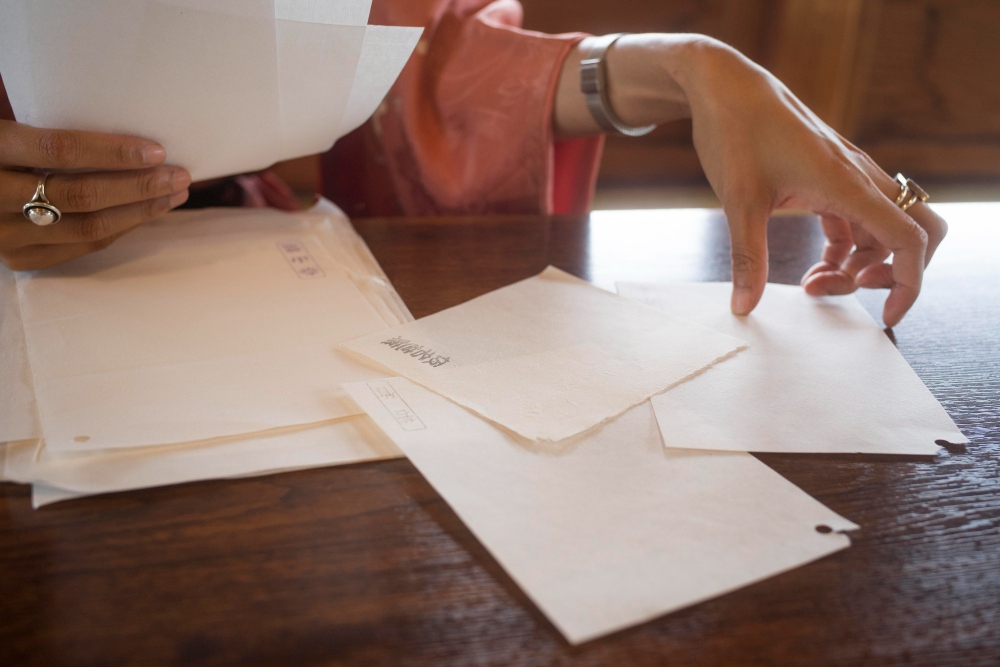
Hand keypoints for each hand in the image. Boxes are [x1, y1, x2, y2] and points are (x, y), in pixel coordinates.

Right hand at [0, 119, 190, 270]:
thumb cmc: (4, 151)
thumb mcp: (15, 131)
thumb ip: (53, 131)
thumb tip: (131, 131)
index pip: (60, 151)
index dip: (112, 153)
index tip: (157, 151)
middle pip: (82, 195)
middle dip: (140, 186)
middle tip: (179, 175)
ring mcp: (6, 234)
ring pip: (89, 227)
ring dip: (141, 211)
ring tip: (174, 194)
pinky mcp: (21, 258)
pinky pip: (84, 245)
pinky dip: (121, 228)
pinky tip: (146, 213)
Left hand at [554, 35, 947, 326]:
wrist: (726, 87)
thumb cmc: (736, 134)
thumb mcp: (738, 202)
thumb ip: (746, 257)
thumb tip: (743, 307)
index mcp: (847, 183)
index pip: (909, 238)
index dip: (910, 283)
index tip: (886, 317)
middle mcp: (858, 177)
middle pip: (913, 231)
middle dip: (892, 272)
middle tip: (843, 289)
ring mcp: (846, 175)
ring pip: (882, 228)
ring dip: (859, 264)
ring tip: (810, 284)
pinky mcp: (828, 175)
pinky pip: (856, 220)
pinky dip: (844, 249)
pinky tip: (812, 267)